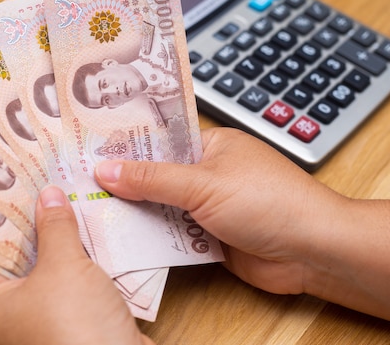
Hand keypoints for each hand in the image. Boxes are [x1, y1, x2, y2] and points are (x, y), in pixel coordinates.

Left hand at [0, 185, 154, 344]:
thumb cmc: (76, 329)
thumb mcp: (63, 267)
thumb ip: (55, 227)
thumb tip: (48, 196)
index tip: (9, 185)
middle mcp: (6, 316)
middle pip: (15, 257)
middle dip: (33, 223)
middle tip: (42, 187)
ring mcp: (38, 321)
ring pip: (44, 270)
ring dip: (58, 241)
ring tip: (67, 201)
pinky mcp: (68, 323)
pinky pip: (67, 284)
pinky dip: (77, 262)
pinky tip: (88, 234)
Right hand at [95, 127, 389, 328]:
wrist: (312, 251)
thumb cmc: (270, 202)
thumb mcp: (204, 183)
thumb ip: (153, 179)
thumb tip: (106, 169)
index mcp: (211, 144)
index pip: (160, 139)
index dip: (125, 144)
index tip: (87, 148)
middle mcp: (208, 173)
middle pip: (156, 176)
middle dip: (124, 183)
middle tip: (77, 183)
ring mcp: (209, 206)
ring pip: (162, 207)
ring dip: (135, 213)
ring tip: (88, 210)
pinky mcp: (210, 236)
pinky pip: (173, 235)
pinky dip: (153, 238)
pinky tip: (121, 240)